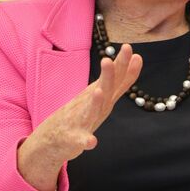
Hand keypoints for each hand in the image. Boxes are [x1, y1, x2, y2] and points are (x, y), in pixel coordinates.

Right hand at [17, 44, 141, 190]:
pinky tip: (91, 142)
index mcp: (101, 95)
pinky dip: (85, 140)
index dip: (123, 65)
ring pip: (90, 111)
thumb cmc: (82, 113)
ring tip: (98, 92)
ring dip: (94, 103)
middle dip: (107, 76)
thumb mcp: (105, 94)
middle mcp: (92, 104)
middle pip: (103, 89)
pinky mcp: (73, 138)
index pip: (116, 78)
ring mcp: (81, 120)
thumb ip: (121, 79)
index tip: (129, 48)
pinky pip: (80, 140)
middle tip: (107, 60)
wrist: (52, 138)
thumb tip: (137, 57)